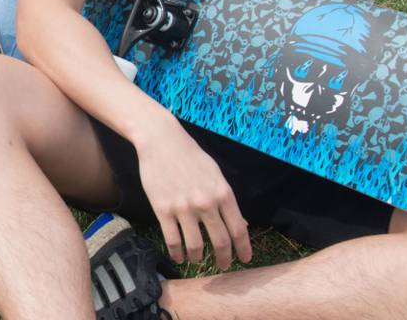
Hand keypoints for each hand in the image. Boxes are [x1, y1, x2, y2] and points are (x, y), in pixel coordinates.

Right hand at [133, 123, 251, 269]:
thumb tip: (240, 224)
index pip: (238, 229)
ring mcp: (183, 208)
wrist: (161, 142)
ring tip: (197, 260)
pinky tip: (179, 256)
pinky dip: (177, 253)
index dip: (243, 248)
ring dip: (198, 258)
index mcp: (223, 193)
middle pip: (220, 241)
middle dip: (224, 258)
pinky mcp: (163, 210)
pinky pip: (172, 240)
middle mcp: (206, 203)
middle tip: (223, 265)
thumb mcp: (216, 175)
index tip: (245, 259)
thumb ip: (227, 200)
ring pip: (195, 245)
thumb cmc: (191, 156)